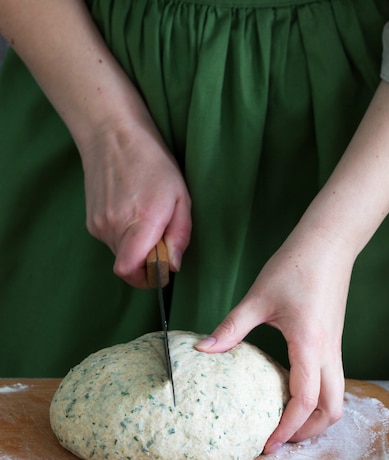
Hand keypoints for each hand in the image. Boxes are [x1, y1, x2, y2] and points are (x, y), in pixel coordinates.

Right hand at [81, 117, 191, 287]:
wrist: (112, 135)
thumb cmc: (153, 163)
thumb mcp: (180, 197)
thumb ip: (179, 235)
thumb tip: (172, 266)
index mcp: (140, 222)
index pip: (130, 271)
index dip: (147, 279)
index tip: (161, 270)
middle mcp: (114, 227)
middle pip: (129, 267)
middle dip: (147, 261)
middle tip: (161, 235)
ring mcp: (99, 225)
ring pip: (121, 254)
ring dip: (136, 247)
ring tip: (145, 216)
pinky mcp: (91, 222)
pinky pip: (111, 241)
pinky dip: (124, 236)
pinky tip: (131, 210)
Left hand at [195, 224, 351, 448]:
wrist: (328, 243)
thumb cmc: (296, 266)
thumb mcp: (259, 298)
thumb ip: (231, 328)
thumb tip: (203, 350)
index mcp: (310, 345)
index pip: (305, 401)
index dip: (287, 428)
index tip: (267, 445)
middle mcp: (328, 352)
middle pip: (333, 409)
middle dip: (310, 430)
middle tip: (280, 437)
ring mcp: (334, 347)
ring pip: (337, 395)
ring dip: (316, 414)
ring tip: (286, 420)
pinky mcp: (332, 339)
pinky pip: (331, 379)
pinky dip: (317, 395)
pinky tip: (290, 388)